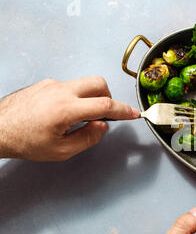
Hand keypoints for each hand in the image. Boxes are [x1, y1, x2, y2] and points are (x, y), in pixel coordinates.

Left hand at [0, 77, 139, 160]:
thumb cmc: (24, 141)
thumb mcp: (61, 150)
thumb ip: (88, 137)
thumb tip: (103, 126)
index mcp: (66, 109)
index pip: (104, 105)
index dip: (123, 110)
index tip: (133, 113)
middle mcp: (60, 91)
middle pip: (98, 83)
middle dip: (108, 97)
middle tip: (106, 114)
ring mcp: (52, 84)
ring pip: (84, 84)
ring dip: (91, 98)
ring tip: (80, 118)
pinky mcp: (45, 84)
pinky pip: (69, 87)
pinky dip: (76, 98)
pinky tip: (63, 114)